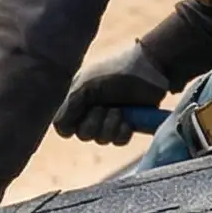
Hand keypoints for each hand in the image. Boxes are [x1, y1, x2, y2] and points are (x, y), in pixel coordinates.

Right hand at [53, 42, 174, 145]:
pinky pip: (118, 141)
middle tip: (105, 106)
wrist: (151, 71)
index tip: (84, 109)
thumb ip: (71, 106)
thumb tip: (60, 129)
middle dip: (95, 121)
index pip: (64, 125)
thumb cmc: (117, 73)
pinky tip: (128, 119)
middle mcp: (91, 111)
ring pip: (101, 139)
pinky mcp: (127, 126)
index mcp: (78, 99)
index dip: (72, 123)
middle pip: (83, 134)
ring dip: (110, 125)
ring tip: (120, 110)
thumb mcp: (88, 86)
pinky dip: (123, 130)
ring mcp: (109, 120)